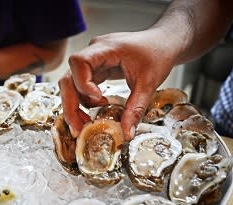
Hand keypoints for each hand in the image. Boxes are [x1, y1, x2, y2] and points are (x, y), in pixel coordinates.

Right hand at [59, 29, 177, 140]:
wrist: (164, 42)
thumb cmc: (158, 54)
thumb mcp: (149, 83)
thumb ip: (136, 108)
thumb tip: (127, 134)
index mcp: (106, 48)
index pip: (79, 62)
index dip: (83, 83)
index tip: (98, 99)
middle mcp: (94, 52)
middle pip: (68, 77)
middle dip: (71, 104)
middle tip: (78, 127)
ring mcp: (93, 60)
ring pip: (70, 83)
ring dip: (74, 105)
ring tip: (84, 123)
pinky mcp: (95, 68)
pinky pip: (80, 85)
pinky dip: (83, 101)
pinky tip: (94, 110)